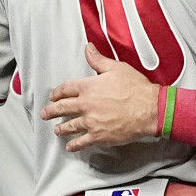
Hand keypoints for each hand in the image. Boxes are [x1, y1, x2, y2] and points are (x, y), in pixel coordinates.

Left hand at [41, 44, 159, 151]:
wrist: (149, 108)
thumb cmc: (136, 89)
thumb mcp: (117, 68)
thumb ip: (98, 60)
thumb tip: (88, 49)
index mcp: (88, 87)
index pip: (66, 89)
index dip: (58, 92)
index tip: (54, 96)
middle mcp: (85, 105)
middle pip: (62, 108)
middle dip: (51, 111)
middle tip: (46, 114)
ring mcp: (90, 122)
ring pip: (69, 126)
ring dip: (61, 128)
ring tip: (57, 130)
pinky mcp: (98, 136)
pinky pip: (81, 142)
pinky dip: (74, 145)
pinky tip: (70, 146)